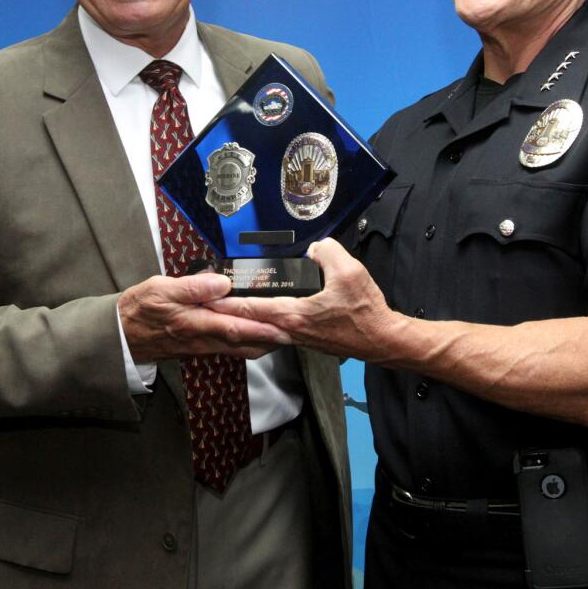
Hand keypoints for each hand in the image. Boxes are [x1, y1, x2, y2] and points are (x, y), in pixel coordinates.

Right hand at [120, 272, 290, 363]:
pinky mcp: (201, 347)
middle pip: (245, 343)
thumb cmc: (140, 309)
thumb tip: (222, 283)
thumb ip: (191, 287)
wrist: (122, 334)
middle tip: (298, 332)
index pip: (235, 327)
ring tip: (287, 334)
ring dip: (264, 343)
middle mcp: (203, 339)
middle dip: (272, 339)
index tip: (284, 325)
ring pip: (241, 348)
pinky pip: (232, 348)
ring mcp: (203, 346)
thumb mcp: (160, 290)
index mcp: (195, 323)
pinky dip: (249, 343)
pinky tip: (259, 336)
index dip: (262, 327)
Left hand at [209, 238, 401, 362]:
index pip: (252, 308)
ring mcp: (298, 337)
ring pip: (261, 330)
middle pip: (249, 323)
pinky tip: (258, 318)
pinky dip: (260, 325)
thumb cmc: (366, 313)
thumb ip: (327, 252)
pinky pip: (275, 332)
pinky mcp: (307, 339)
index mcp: (295, 315)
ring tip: (225, 311)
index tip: (207, 299)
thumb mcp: (349, 272)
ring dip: (242, 321)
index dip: (227, 303)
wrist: (382, 340)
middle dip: (226, 315)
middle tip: (205, 307)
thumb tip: (315, 248)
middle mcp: (291, 330)